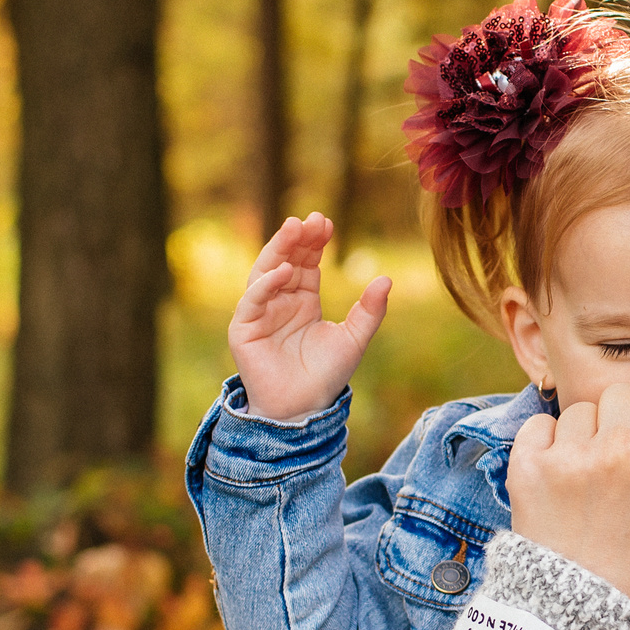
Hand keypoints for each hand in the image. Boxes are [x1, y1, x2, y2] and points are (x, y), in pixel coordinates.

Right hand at [229, 212, 389, 421]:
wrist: (304, 409)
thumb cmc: (326, 375)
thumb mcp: (354, 339)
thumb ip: (370, 311)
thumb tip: (386, 279)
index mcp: (303, 301)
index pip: (307, 262)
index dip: (315, 242)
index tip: (327, 222)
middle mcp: (279, 301)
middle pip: (285, 260)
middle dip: (297, 239)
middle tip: (311, 220)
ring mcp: (259, 313)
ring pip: (265, 273)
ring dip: (278, 250)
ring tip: (294, 230)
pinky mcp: (243, 329)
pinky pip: (252, 300)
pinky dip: (266, 284)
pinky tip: (285, 271)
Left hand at [509, 373, 629, 610]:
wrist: (586, 600)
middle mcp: (623, 448)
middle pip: (621, 392)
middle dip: (620, 421)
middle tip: (618, 467)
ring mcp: (574, 456)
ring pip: (580, 409)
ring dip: (583, 436)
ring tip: (588, 481)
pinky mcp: (530, 466)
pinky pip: (539, 424)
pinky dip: (545, 444)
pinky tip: (559, 478)